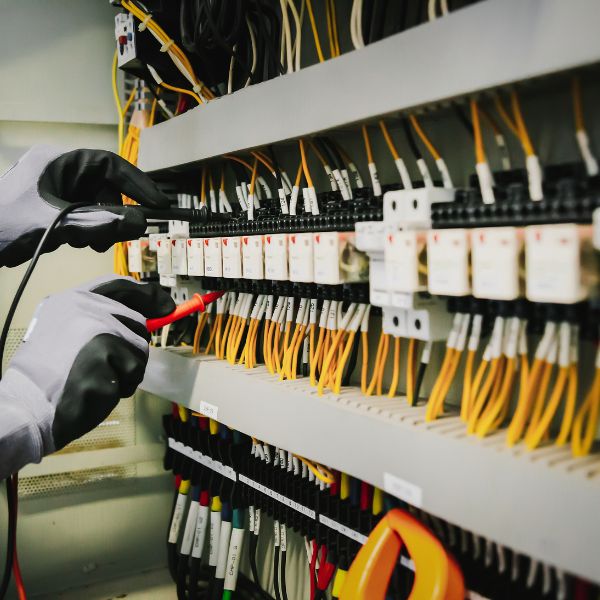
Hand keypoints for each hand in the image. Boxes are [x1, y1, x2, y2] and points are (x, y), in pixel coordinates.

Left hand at [0, 145, 169, 266]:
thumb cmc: (1, 226)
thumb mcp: (56, 225)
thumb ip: (100, 223)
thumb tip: (139, 222)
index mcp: (57, 161)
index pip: (109, 164)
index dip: (137, 183)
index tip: (157, 203)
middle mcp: (59, 172)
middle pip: (105, 188)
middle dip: (114, 213)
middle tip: (118, 235)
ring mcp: (55, 190)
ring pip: (96, 205)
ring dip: (100, 225)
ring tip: (86, 243)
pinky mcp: (52, 208)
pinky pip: (83, 216)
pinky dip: (87, 230)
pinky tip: (74, 242)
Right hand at [0, 276, 174, 474]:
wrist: (27, 406)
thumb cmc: (47, 375)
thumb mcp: (63, 330)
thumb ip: (98, 319)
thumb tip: (147, 317)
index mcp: (72, 300)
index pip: (119, 286)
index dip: (147, 295)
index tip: (165, 306)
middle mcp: (87, 310)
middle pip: (137, 323)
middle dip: (131, 349)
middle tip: (106, 367)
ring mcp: (98, 332)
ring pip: (140, 351)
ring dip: (126, 371)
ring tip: (96, 378)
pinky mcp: (107, 357)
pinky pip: (133, 374)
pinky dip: (122, 387)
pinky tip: (96, 390)